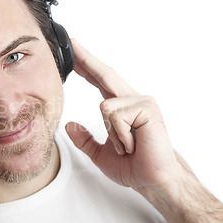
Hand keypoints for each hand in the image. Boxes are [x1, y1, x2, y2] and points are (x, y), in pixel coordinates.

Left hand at [65, 40, 184, 191]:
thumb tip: (69, 126)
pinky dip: (119, 135)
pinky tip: (133, 144)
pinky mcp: (147, 108)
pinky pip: (116, 115)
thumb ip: (84, 140)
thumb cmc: (133, 167)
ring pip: (104, 105)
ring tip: (127, 145)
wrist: (152, 180)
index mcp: (120, 107)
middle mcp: (131, 100)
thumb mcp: (99, 153)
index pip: (100, 81)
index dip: (87, 66)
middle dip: (86, 58)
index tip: (74, 52)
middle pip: (105, 74)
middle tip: (72, 41)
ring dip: (111, 133)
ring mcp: (141, 102)